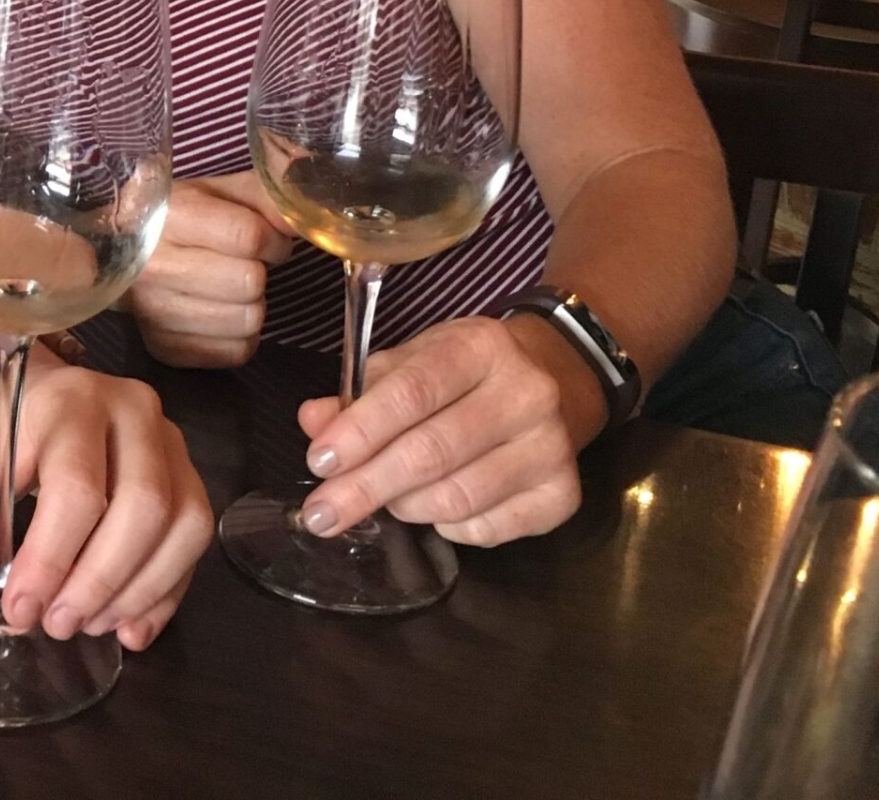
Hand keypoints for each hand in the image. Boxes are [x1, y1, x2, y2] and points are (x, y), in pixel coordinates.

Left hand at [0, 337, 212, 652]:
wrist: (32, 383)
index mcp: (72, 401)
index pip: (77, 488)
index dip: (52, 558)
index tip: (20, 608)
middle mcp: (134, 412)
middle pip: (143, 507)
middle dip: (100, 581)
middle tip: (57, 624)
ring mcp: (170, 440)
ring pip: (183, 524)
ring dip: (138, 591)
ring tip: (88, 625)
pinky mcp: (187, 470)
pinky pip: (194, 538)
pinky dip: (165, 592)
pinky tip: (129, 627)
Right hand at [128, 174, 296, 367]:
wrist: (124, 252)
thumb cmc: (185, 218)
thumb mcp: (223, 192)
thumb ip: (267, 199)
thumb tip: (304, 221)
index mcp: (171, 217)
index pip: (248, 236)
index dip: (273, 240)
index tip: (268, 242)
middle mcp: (155, 266)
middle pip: (249, 283)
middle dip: (258, 272)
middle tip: (245, 265)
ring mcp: (154, 313)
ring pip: (248, 322)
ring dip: (252, 305)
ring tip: (231, 289)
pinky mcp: (165, 349)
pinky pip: (237, 352)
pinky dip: (241, 335)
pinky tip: (221, 312)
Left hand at [293, 313, 604, 548]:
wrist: (555, 379)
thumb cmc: (466, 373)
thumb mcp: (413, 362)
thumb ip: (361, 392)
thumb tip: (314, 422)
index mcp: (481, 348)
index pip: (412, 392)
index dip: (360, 431)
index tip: (318, 462)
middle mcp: (526, 394)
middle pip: (432, 452)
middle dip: (366, 487)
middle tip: (321, 513)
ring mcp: (552, 448)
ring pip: (457, 498)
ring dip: (404, 506)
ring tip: (384, 498)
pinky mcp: (563, 495)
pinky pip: (488, 530)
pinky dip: (449, 527)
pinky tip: (436, 507)